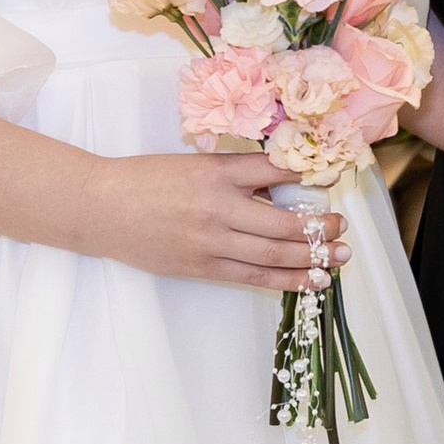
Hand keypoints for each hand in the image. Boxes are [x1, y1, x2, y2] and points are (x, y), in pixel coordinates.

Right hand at [79, 150, 348, 292]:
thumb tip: (285, 179)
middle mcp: (220, 206)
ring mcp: (211, 241)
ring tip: (339, 256)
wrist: (101, 208)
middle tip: (343, 228)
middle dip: (321, 228)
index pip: (279, 171)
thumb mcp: (196, 163)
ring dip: (314, 257)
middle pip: (285, 222)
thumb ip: (238, 173)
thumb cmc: (148, 179)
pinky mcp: (201, 267)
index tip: (336, 179)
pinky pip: (253, 277)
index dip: (313, 175)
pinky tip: (312, 279)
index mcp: (219, 172)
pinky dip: (287, 280)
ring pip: (275, 255)